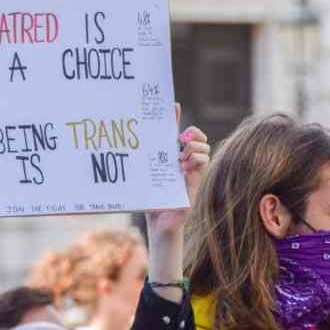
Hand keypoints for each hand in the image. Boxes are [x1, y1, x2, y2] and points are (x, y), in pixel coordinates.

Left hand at [145, 103, 209, 234]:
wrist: (159, 222)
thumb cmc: (150, 200)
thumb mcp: (144, 178)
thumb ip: (142, 165)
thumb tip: (126, 148)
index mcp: (169, 158)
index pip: (176, 133)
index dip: (176, 118)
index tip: (173, 106)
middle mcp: (183, 162)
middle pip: (196, 137)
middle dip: (193, 133)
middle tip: (181, 139)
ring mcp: (191, 170)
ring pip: (203, 148)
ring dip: (193, 148)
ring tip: (180, 157)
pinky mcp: (196, 181)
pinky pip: (203, 162)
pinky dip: (196, 160)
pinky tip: (184, 167)